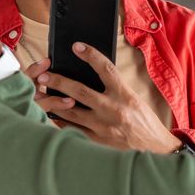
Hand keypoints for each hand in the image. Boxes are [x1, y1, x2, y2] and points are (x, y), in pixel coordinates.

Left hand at [28, 44, 181, 153]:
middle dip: (59, 81)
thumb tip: (90, 75)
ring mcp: (103, 127)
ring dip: (53, 102)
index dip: (91, 55)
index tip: (77, 46)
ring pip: (71, 112)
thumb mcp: (133, 99)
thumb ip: (113, 88)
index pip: (106, 69)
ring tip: (40, 94)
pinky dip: (61, 121)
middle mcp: (113, 109)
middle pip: (80, 91)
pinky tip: (51, 114)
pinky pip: (73, 129)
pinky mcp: (97, 141)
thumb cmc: (143, 121)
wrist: (154, 148)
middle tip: (43, 75)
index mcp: (124, 95)